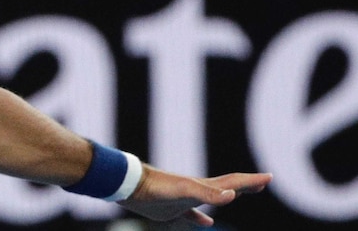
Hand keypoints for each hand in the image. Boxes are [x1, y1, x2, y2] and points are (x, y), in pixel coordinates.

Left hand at [118, 165, 271, 227]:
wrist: (131, 186)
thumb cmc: (157, 188)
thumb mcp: (185, 192)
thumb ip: (208, 194)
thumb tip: (234, 194)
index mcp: (204, 186)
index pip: (233, 183)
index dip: (251, 181)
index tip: (268, 176)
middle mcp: (197, 190)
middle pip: (226, 187)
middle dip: (245, 185)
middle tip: (261, 182)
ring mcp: (185, 199)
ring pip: (212, 198)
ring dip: (227, 197)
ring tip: (237, 196)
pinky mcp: (172, 209)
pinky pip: (192, 215)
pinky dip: (201, 218)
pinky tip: (206, 222)